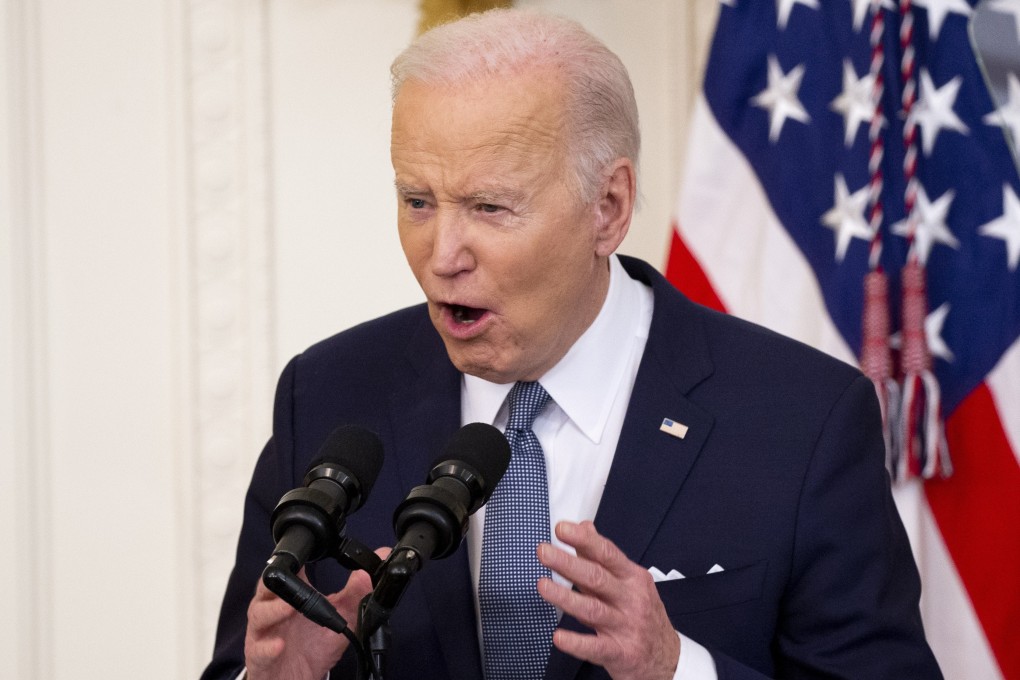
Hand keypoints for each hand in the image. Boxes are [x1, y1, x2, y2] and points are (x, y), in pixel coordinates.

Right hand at [244, 548, 388, 679]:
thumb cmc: (312, 646)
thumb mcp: (339, 618)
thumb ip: (356, 592)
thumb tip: (376, 563)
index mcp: (291, 596)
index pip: (287, 571)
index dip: (292, 561)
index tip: (304, 554)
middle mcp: (273, 610)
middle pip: (267, 588)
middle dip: (279, 583)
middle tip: (295, 581)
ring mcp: (263, 633)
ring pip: (259, 615)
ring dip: (274, 611)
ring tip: (289, 609)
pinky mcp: (258, 656)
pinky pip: (258, 650)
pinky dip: (268, 647)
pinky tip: (279, 645)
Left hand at [537, 521, 679, 679]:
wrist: (666, 657)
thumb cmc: (643, 614)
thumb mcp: (630, 581)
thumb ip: (602, 556)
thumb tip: (584, 528)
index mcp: (632, 578)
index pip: (607, 553)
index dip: (584, 540)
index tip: (562, 529)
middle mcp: (630, 599)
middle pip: (597, 577)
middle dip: (568, 563)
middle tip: (544, 552)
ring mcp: (626, 626)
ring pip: (593, 609)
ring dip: (565, 597)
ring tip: (543, 586)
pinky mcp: (620, 653)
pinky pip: (596, 647)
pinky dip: (576, 642)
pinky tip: (559, 636)